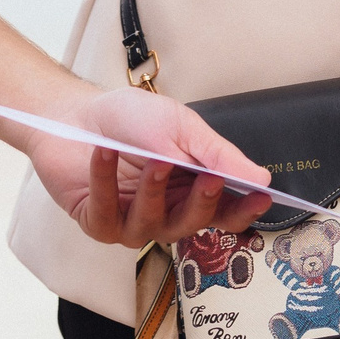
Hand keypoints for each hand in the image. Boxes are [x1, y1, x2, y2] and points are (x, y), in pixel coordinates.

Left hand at [29, 86, 274, 247]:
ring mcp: (131, 222)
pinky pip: (106, 212)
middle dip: (201, 203)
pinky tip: (105, 153)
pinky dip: (105, 180)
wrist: (77, 114)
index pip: (225, 212)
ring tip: (154, 160)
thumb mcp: (180, 125)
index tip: (262, 197)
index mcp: (191, 190)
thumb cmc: (130, 120)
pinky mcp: (98, 223)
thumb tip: (260, 176)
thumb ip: (216, 153)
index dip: (245, 210)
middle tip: (207, 178)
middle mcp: (165, 213)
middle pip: (192, 224)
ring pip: (151, 224)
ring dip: (153, 191)